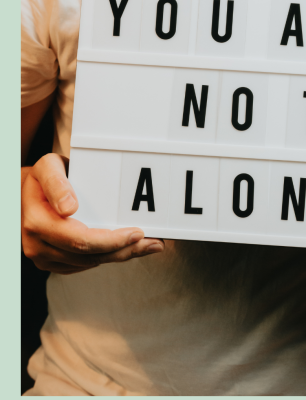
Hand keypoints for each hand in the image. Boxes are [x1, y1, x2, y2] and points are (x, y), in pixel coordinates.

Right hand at [21, 153, 164, 273]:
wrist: (23, 193)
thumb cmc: (40, 178)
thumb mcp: (46, 168)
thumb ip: (57, 184)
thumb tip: (69, 207)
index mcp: (38, 224)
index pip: (81, 240)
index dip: (112, 241)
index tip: (137, 233)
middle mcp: (39, 245)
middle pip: (91, 256)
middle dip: (126, 250)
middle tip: (154, 243)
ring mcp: (45, 257)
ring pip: (91, 263)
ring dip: (122, 255)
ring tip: (148, 245)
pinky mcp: (54, 261)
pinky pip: (85, 264)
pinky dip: (109, 257)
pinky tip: (127, 248)